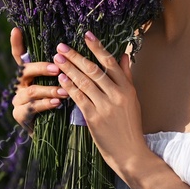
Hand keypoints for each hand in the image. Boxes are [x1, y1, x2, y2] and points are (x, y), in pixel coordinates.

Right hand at [9, 27, 62, 132]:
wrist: (59, 135)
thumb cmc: (65, 106)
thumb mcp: (66, 86)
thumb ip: (68, 72)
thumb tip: (79, 54)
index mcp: (31, 75)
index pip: (20, 57)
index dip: (17, 44)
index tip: (16, 29)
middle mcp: (21, 85)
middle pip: (25, 71)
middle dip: (41, 67)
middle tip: (57, 68)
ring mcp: (18, 100)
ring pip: (31, 90)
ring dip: (49, 90)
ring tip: (65, 92)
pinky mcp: (20, 115)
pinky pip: (31, 108)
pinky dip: (45, 105)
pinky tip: (57, 104)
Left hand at [53, 31, 148, 177]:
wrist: (130, 153)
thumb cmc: (130, 126)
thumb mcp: (132, 99)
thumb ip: (126, 77)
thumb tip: (124, 55)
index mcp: (127, 88)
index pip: (110, 62)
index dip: (97, 47)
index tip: (86, 34)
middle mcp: (117, 95)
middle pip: (93, 70)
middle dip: (75, 56)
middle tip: (61, 47)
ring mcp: (105, 107)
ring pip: (84, 82)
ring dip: (68, 69)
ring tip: (57, 59)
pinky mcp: (94, 118)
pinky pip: (78, 98)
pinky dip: (69, 86)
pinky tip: (60, 78)